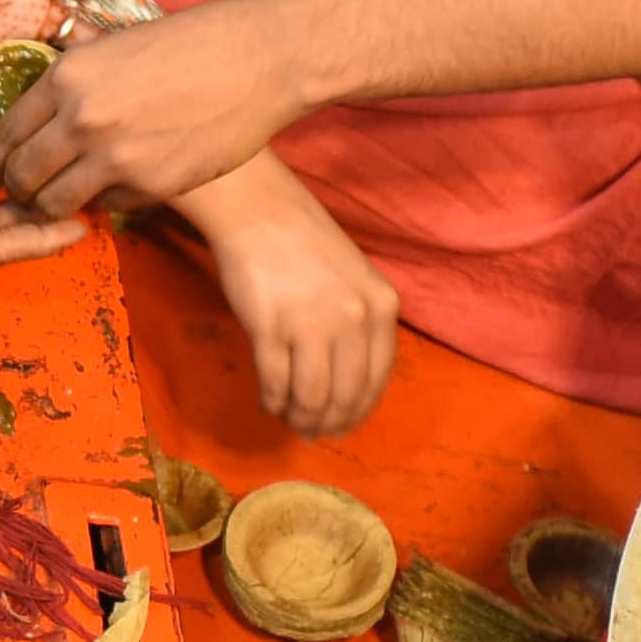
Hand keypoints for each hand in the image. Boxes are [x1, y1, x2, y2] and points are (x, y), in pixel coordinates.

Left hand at [0, 0, 302, 215]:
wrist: (261, 61)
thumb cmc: (196, 43)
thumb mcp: (122, 41)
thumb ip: (81, 66)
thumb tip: (51, 74)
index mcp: (67, 76)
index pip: (6, 132)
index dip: (0, 156)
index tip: (7, 165)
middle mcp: (80, 118)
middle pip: (20, 175)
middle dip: (22, 188)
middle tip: (33, 191)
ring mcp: (113, 156)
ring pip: (55, 203)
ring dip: (59, 205)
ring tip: (72, 196)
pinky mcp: (149, 185)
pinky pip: (107, 206)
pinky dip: (109, 201)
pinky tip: (125, 184)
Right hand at [184, 160, 399, 436]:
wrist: (259, 210)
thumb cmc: (306, 244)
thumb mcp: (355, 281)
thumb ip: (359, 329)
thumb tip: (346, 392)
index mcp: (381, 307)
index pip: (377, 380)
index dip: (359, 412)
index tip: (343, 426)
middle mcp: (353, 318)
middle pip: (345, 396)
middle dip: (328, 422)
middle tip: (311, 431)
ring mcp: (311, 323)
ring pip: (311, 397)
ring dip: (299, 417)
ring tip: (289, 418)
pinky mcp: (270, 327)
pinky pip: (276, 383)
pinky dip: (273, 401)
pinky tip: (270, 401)